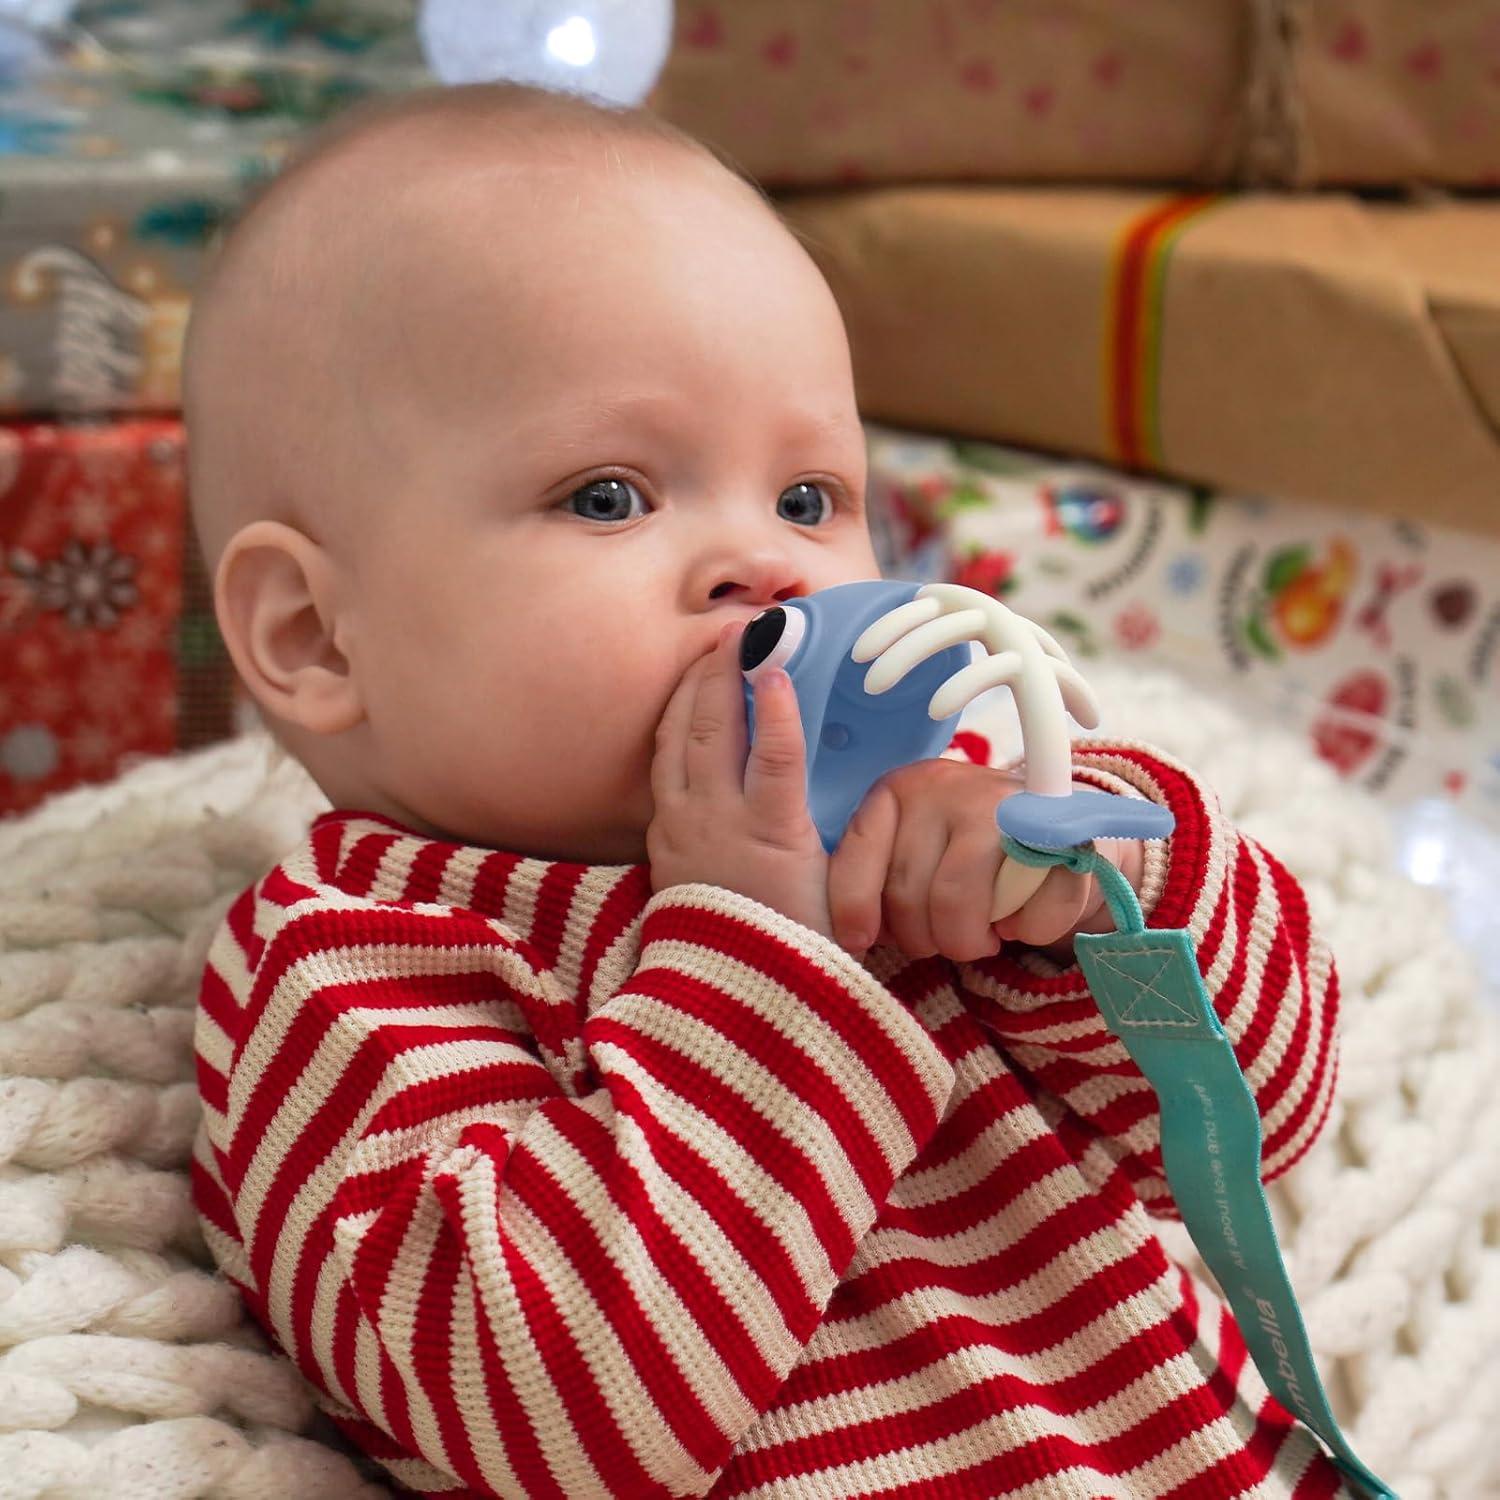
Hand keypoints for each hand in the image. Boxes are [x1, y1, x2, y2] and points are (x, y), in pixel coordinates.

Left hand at [648, 621, 833, 939]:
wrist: (736, 996)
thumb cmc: (804, 940)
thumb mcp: (839, 883)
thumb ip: (842, 825)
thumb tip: (855, 773)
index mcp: (772, 839)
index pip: (775, 756)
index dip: (777, 704)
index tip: (779, 659)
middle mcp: (718, 826)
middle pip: (714, 731)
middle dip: (725, 671)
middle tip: (742, 629)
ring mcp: (680, 829)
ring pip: (678, 739)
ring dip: (695, 688)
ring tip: (712, 651)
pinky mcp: (660, 837)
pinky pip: (663, 764)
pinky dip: (676, 724)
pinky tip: (687, 704)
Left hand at [827, 759, 1141, 962]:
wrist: (1060, 837)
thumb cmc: (964, 858)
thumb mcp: (909, 855)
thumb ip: (875, 880)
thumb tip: (852, 935)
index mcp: (900, 788)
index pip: (860, 846)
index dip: (853, 903)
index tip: (859, 941)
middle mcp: (947, 786)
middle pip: (908, 890)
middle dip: (922, 937)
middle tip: (943, 939)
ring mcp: (1004, 805)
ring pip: (957, 904)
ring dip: (968, 941)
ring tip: (980, 935)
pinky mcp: (1061, 834)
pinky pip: (1027, 913)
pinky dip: (1028, 932)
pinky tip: (1022, 920)